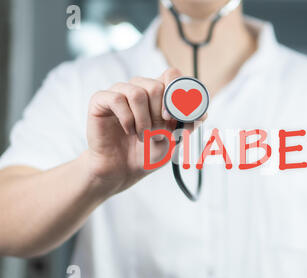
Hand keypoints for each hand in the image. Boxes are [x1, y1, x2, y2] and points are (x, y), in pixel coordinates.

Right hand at [85, 68, 205, 193]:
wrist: (122, 170)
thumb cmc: (148, 153)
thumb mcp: (175, 140)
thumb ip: (188, 124)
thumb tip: (202, 112)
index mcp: (159, 94)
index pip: (172, 75)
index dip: (177, 92)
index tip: (176, 116)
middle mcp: (140, 88)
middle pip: (156, 85)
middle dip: (160, 115)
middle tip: (157, 134)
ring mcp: (120, 93)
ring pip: (137, 92)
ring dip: (144, 120)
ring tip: (143, 136)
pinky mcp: (101, 100)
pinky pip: (117, 99)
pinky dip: (127, 119)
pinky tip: (128, 131)